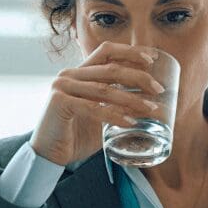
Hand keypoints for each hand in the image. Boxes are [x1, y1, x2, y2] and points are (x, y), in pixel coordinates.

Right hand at [31, 42, 165, 166]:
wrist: (48, 155)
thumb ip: (118, 106)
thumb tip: (150, 105)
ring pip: (105, 89)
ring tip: (151, 108)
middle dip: (139, 77)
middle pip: (111, 68)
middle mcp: (70, 74)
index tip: (153, 58)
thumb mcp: (101, 116)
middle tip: (159, 89)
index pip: (107, 51)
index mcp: (79, 72)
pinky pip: (93, 107)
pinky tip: (130, 122)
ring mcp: (62, 86)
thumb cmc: (76, 136)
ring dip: (132, 99)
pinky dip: (114, 115)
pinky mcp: (60, 103)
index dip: (131, 51)